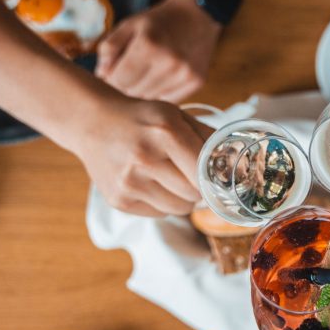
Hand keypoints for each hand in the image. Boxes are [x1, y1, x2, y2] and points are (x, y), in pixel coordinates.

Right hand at [72, 96, 210, 216]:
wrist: (93, 123)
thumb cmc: (141, 119)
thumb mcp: (176, 115)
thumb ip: (207, 137)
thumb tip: (237, 162)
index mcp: (165, 133)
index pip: (206, 172)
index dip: (215, 178)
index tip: (218, 177)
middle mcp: (145, 159)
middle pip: (195, 194)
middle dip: (199, 187)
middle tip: (190, 174)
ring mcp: (129, 183)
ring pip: (180, 209)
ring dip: (183, 198)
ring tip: (169, 177)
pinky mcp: (119, 201)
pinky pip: (160, 214)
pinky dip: (163, 203)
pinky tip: (151, 183)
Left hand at [95, 0, 221, 102]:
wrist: (197, 17)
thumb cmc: (157, 22)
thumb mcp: (129, 25)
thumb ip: (109, 48)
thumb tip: (101, 75)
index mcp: (148, 45)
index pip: (118, 81)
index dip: (111, 79)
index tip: (113, 73)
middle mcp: (168, 62)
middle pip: (133, 92)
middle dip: (126, 85)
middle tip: (130, 73)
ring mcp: (184, 74)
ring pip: (150, 99)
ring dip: (143, 90)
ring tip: (147, 73)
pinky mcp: (196, 82)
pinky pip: (169, 100)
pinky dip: (161, 92)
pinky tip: (162, 77)